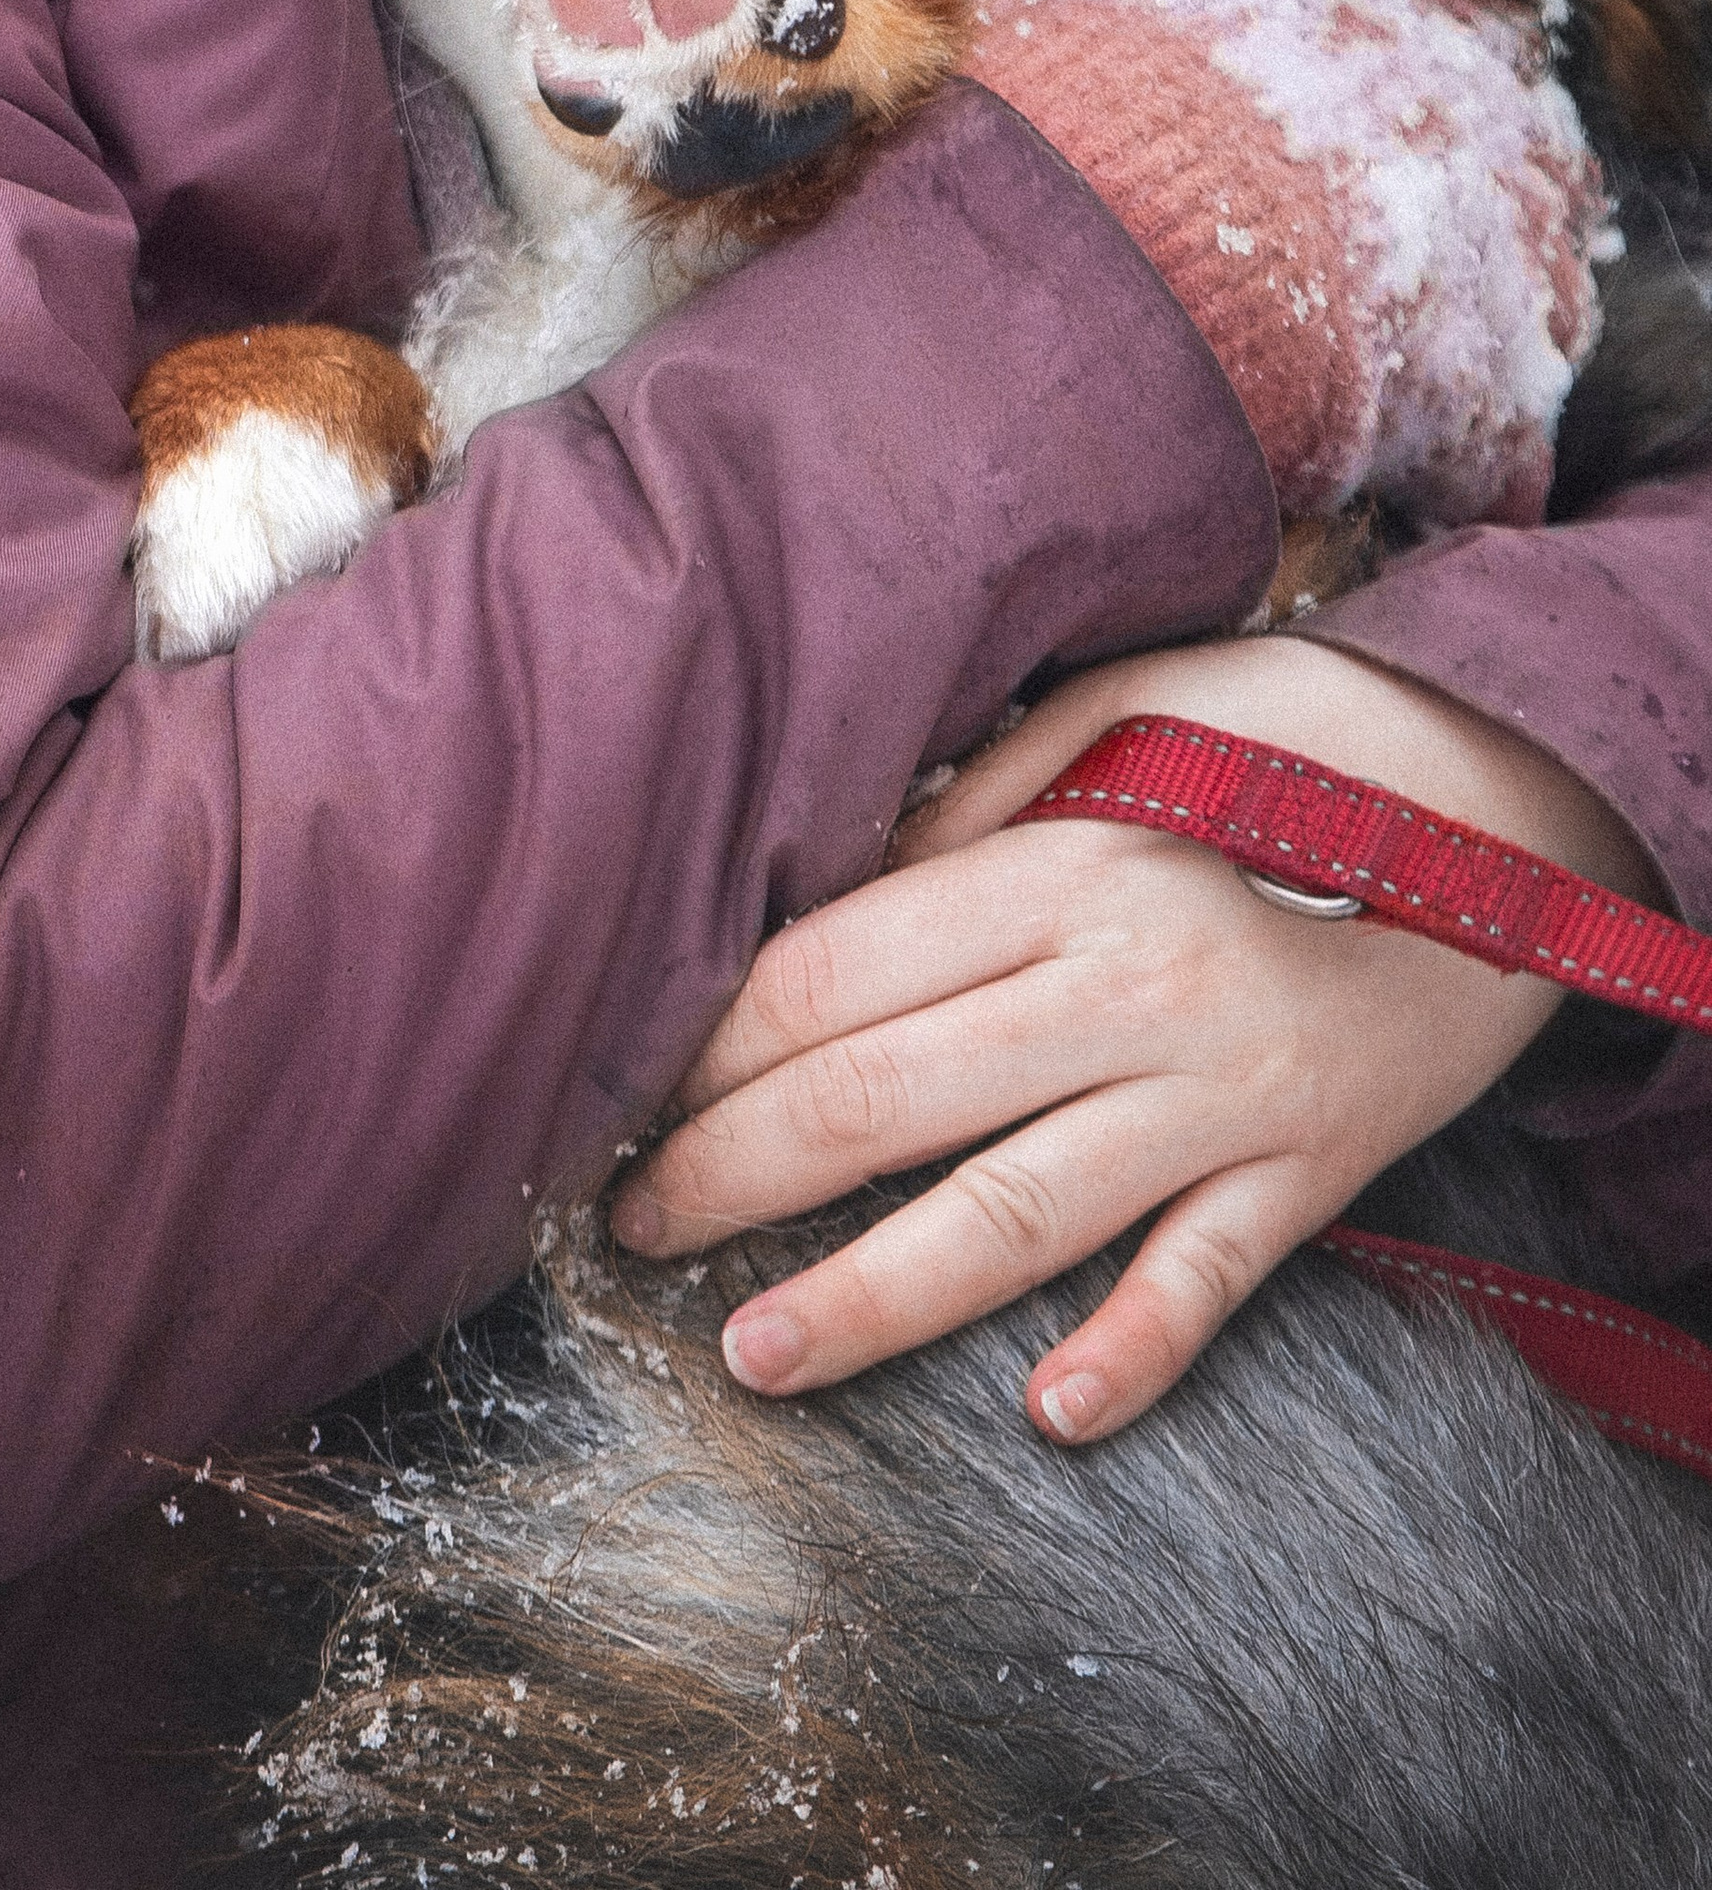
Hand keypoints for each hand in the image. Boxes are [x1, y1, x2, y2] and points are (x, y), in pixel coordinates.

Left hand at [610, 635, 1659, 1439]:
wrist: (1507, 811)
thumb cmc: (1287, 743)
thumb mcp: (1122, 714)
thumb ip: (978, 796)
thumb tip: (847, 871)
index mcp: (1064, 867)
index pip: (836, 972)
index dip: (713, 1046)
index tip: (623, 1095)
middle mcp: (1128, 986)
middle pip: (886, 1099)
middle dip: (734, 1172)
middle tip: (628, 1226)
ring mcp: (1219, 1097)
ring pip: (1013, 1216)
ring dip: (872, 1295)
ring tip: (754, 1356)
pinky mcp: (1305, 1176)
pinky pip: (1204, 1283)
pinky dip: (1130, 1352)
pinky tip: (1048, 1416)